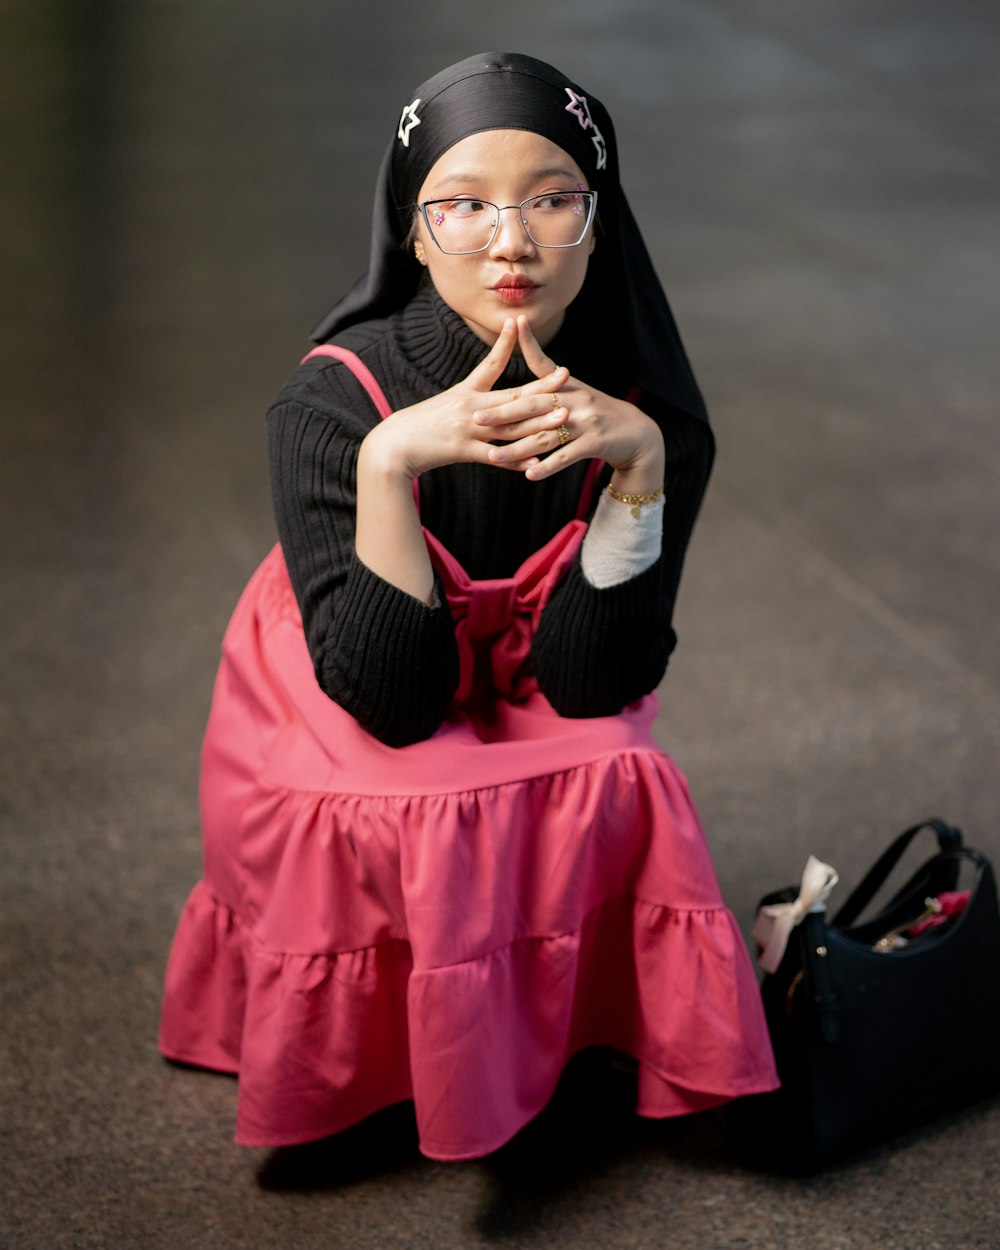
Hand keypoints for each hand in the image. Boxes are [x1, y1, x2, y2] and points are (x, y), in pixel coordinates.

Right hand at [360, 318, 570, 480]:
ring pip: (511, 426)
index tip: (519, 323)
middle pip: (512, 395)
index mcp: (465, 392)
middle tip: (565, 376)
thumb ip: (469, 401)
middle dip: (541, 386)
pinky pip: (496, 457)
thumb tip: (489, 401)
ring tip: (563, 418)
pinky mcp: (463, 451)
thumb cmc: (418, 426)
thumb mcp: (444, 405)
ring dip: (539, 422)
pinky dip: (516, 460)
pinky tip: (536, 461)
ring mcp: (468, 429)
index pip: (489, 363)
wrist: (393, 446)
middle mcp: (470, 406)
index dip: (506, 343)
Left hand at [476, 316, 665, 493]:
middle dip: (503, 413)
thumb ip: (547, 375)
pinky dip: (547, 466)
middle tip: (476, 418)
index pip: (543, 364)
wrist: (635, 433)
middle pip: (534, 406)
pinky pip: (566, 457)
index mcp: (568, 386)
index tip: (511, 327)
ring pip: (545, 436)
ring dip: (518, 449)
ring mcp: (586, 422)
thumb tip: (523, 342)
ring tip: (493, 458)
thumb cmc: (597, 410)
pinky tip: (529, 474)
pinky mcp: (595, 444)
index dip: (528, 345)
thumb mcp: (575, 390)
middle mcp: (576, 400)